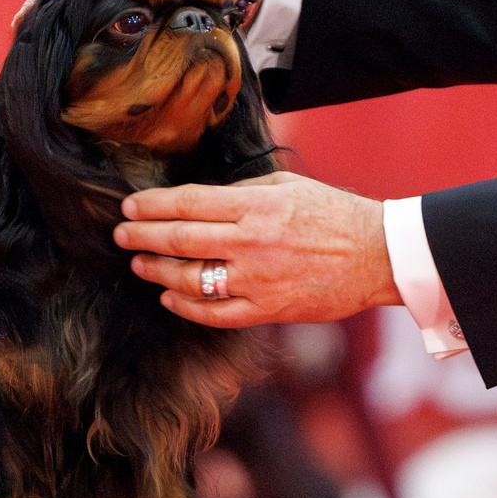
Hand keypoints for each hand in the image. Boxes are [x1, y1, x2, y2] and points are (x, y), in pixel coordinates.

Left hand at [113, 171, 399, 325]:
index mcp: (256, 206)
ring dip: (157, 271)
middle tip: (119, 234)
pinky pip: (216, 313)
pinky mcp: (268, 310)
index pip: (188, 203)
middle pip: (180, 240)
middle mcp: (251, 243)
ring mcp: (258, 280)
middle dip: (142, 237)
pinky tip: (169, 296)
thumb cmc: (334, 213)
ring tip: (139, 263)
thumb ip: (242, 191)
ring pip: (191, 279)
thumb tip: (200, 199)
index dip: (152, 206)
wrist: (377, 255)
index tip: (129, 207)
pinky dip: (187, 306)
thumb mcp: (287, 184)